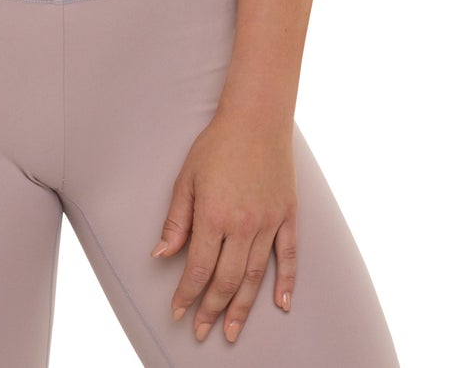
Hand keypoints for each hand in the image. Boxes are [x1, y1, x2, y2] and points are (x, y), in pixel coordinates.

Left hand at [150, 110, 297, 343]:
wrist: (256, 119)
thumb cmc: (216, 145)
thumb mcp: (186, 178)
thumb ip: (176, 221)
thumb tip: (161, 256)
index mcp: (213, 215)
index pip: (198, 268)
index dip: (187, 295)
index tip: (178, 313)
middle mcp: (242, 225)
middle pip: (226, 280)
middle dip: (211, 309)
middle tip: (201, 331)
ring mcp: (268, 222)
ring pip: (255, 276)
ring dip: (242, 307)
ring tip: (231, 330)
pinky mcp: (287, 215)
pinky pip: (289, 256)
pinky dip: (286, 282)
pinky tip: (281, 304)